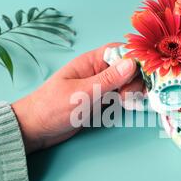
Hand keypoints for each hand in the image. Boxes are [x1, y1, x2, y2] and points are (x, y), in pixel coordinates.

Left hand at [12, 43, 142, 153]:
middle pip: (127, 68)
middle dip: (135, 80)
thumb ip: (107, 80)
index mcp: (91, 62)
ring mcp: (100, 87)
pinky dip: (127, 101)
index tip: (145, 73)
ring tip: (128, 104)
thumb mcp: (82, 94)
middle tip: (129, 96)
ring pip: (126, 83)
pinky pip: (120, 97)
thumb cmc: (53, 107)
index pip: (120, 51)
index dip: (135, 58)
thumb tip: (132, 63)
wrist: (35, 129)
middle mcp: (98, 71)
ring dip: (133, 91)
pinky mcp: (100, 101)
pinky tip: (129, 107)